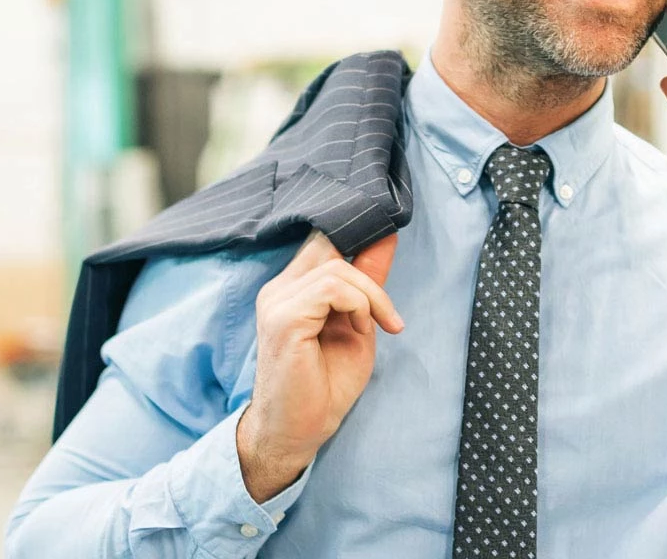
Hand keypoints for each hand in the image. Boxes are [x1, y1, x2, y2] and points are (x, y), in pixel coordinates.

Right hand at [237, 231, 401, 502]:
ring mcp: (276, 301)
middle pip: (331, 246)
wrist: (299, 431)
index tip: (389, 249)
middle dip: (370, 275)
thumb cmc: (325, 384)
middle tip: (389, 316)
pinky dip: (358, 305)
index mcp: (291, 288)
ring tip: (376, 328)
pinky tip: (361, 330)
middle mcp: (278, 288)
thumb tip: (388, 236)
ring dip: (371, 297)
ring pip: (336, 267)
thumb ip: (368, 280)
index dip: (356, 237)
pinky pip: (330, 288)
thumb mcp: (358, 322)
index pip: (322, 239)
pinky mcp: (283, 318)